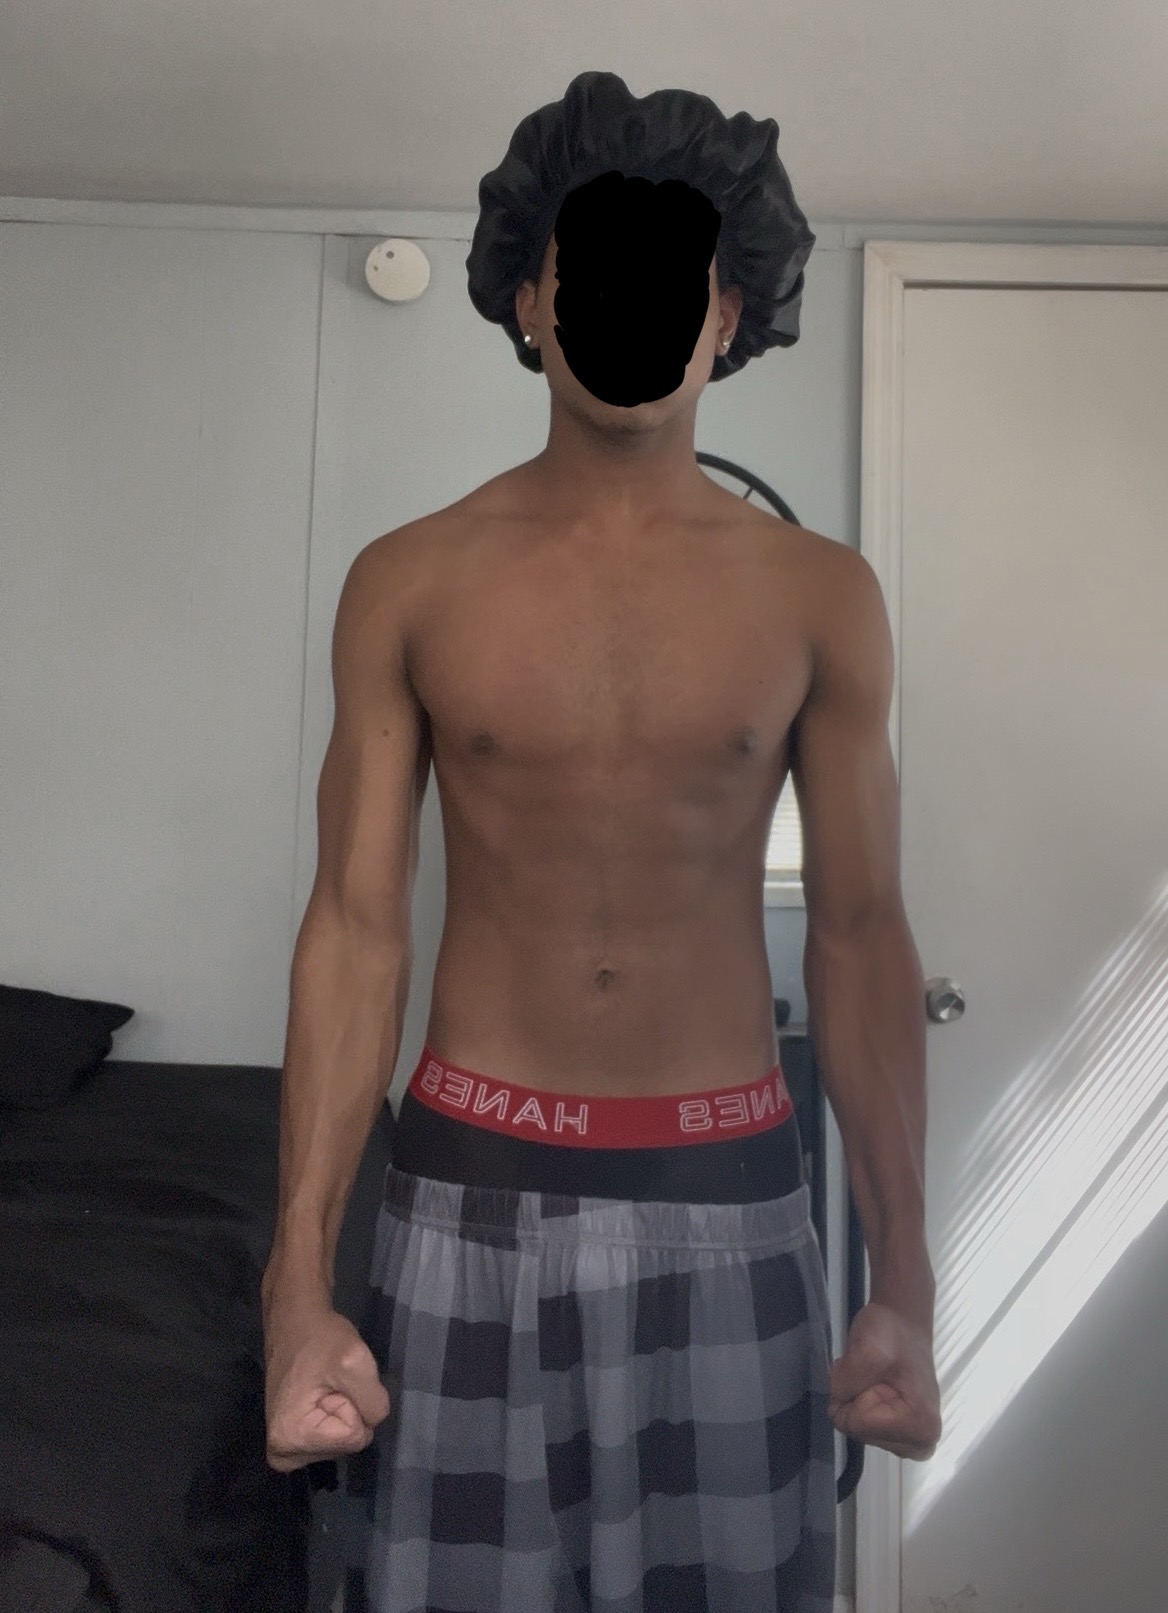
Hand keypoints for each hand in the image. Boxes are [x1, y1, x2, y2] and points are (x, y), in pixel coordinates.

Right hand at [263, 1296, 391, 1472]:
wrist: (295, 1322)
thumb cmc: (321, 1339)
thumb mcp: (357, 1362)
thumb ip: (374, 1401)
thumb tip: (373, 1422)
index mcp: (291, 1437)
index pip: (355, 1438)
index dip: (353, 1405)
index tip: (334, 1382)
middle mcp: (282, 1453)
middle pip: (347, 1445)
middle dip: (347, 1410)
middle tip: (330, 1382)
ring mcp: (284, 1451)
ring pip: (342, 1443)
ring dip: (342, 1412)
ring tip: (324, 1385)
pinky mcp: (291, 1443)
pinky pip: (332, 1440)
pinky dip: (335, 1418)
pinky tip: (320, 1395)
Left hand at [827, 1300, 940, 1461]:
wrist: (902, 1322)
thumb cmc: (890, 1333)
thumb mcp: (865, 1350)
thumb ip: (846, 1381)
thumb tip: (836, 1401)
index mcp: (920, 1427)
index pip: (857, 1425)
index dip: (854, 1394)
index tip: (872, 1372)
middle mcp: (920, 1442)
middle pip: (856, 1431)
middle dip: (853, 1398)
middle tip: (870, 1372)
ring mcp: (909, 1440)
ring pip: (856, 1428)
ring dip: (855, 1398)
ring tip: (872, 1376)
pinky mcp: (898, 1434)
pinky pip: (860, 1425)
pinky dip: (858, 1402)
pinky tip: (872, 1385)